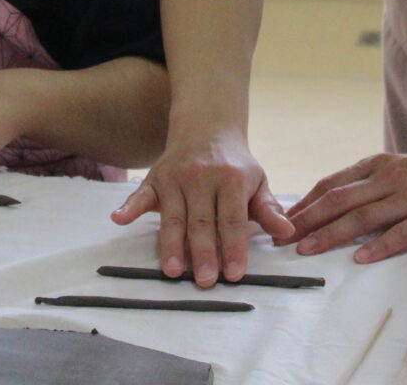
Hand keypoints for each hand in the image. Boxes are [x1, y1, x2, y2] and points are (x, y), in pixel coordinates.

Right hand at [110, 125, 294, 287]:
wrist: (207, 126)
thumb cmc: (235, 164)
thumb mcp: (257, 181)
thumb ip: (269, 209)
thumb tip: (287, 233)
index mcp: (230, 179)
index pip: (232, 219)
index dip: (234, 246)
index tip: (234, 273)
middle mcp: (201, 177)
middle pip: (202, 221)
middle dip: (203, 252)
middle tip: (205, 281)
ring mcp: (175, 177)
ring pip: (173, 216)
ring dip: (171, 243)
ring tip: (173, 271)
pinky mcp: (155, 177)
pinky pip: (140, 194)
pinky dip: (128, 206)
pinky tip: (119, 219)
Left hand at [285, 148, 406, 262]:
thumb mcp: (397, 170)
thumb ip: (367, 183)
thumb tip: (328, 202)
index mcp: (378, 166)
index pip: (332, 184)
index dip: (306, 202)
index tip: (283, 220)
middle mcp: (391, 179)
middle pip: (340, 200)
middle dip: (308, 220)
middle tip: (282, 238)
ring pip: (363, 217)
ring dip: (331, 234)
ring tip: (308, 249)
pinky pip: (402, 233)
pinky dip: (379, 246)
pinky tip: (360, 258)